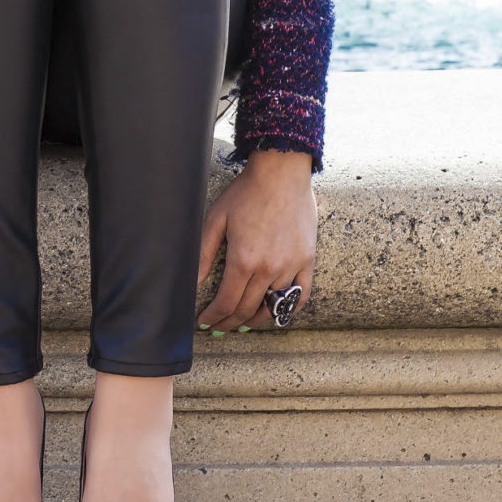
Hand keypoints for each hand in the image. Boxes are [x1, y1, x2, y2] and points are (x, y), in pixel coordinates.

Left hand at [197, 150, 315, 332]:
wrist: (281, 174)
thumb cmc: (245, 194)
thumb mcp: (215, 220)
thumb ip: (204, 254)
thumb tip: (193, 282)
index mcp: (244, 260)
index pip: (227, 302)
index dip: (214, 317)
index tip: (205, 322)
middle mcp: (270, 269)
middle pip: (248, 309)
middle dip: (230, 322)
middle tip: (220, 327)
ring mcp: (292, 266)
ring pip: (275, 306)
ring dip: (257, 319)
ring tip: (243, 322)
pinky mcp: (308, 260)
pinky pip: (302, 295)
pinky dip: (289, 309)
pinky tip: (276, 312)